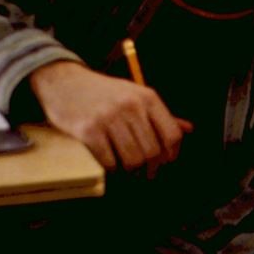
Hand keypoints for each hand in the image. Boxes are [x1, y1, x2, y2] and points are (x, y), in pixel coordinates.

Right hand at [29, 61, 192, 172]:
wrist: (64, 81)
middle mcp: (131, 106)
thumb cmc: (104, 92)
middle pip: (153, 151)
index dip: (172, 154)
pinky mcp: (88, 130)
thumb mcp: (135, 95)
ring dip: (130, 170)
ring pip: (133, 160)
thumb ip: (161, 114)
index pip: (172, 134)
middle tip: (143, 171)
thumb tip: (188, 129)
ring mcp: (109, 118)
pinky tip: (108, 162)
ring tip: (125, 167)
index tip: (165, 161)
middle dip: (150, 167)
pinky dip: (111, 168)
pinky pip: (108, 162)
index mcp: (147, 97)